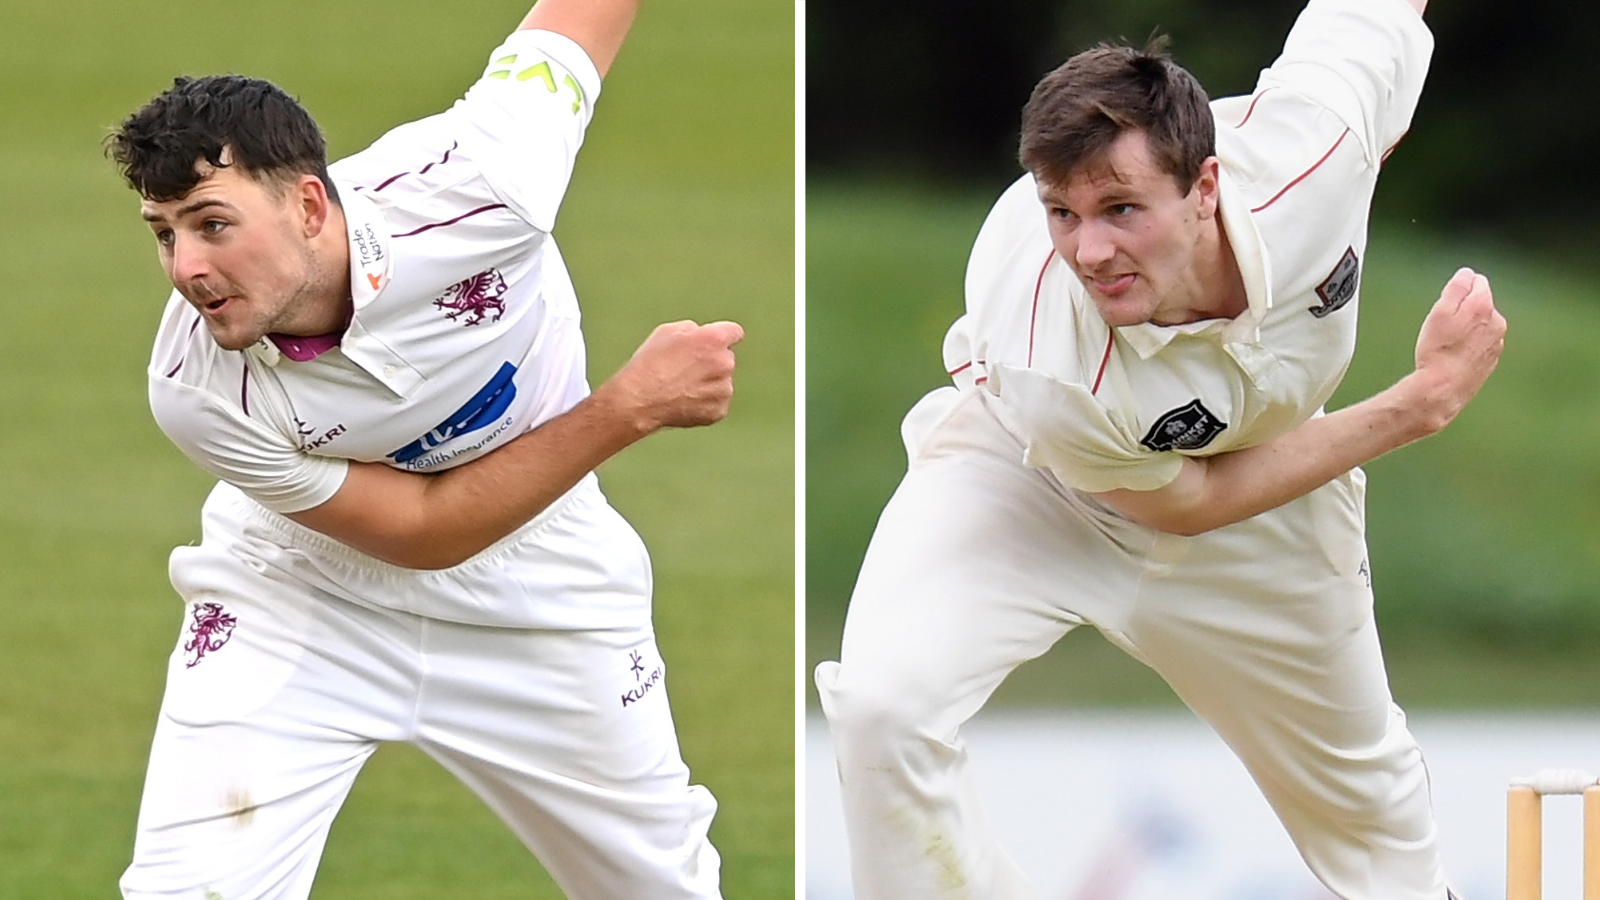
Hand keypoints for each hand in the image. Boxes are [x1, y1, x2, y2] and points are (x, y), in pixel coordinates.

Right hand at [597, 320, 743, 433]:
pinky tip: (683, 401)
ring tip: (680, 387)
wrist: (640, 399)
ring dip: (708, 383)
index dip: (722, 336)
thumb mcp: (667, 332)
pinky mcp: (719, 411)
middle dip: (711, 362)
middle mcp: (725, 363)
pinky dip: (704, 402)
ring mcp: (724, 390)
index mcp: (714, 340)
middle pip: (726, 358)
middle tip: (684, 370)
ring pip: (721, 382)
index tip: (715, 343)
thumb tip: (703, 335)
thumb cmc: (650, 363)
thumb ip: (693, 330)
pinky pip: (716, 402)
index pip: (734, 332)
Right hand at [1404, 267, 1506, 435]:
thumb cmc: (1437, 350)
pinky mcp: (1492, 359)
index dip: (1457, 290)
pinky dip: (1469, 345)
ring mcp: (1497, 342)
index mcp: (1484, 306)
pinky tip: (1454, 357)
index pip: (1477, 281)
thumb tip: (1468, 274)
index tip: (1443, 306)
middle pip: (1480, 303)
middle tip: (1442, 328)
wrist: (1443, 388)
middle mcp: (1497, 322)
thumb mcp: (1440, 312)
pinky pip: (1481, 344)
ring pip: (1481, 325)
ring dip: (1467, 328)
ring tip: (1447, 345)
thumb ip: (1456, 288)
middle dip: (1463, 309)